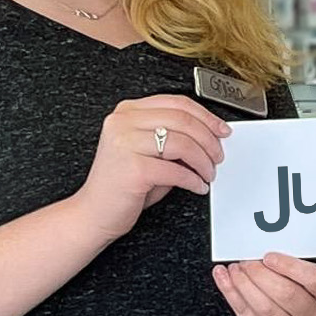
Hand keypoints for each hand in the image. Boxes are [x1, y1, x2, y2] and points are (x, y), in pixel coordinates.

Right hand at [70, 95, 229, 243]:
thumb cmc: (121, 184)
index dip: (206, 116)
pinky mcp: (133, 168)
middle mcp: (123, 123)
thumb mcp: (147, 152)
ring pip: (183, 143)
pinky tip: (197, 185)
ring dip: (203, 161)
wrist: (94, 213)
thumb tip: (208, 137)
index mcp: (127, 112)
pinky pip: (176, 171)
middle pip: (182, 120)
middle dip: (209, 140)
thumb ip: (172, 138)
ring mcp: (126, 144)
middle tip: (217, 155)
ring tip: (207, 173)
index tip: (221, 129)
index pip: (176, 103)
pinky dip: (193, 180)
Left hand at [213, 253, 315, 315]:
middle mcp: (312, 315)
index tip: (269, 256)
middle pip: (286, 295)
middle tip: (247, 260)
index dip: (290, 266)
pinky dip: (230, 292)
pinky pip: (244, 314)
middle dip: (261, 274)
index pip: (314, 279)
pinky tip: (224, 277)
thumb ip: (290, 262)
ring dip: (244, 284)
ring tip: (236, 268)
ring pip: (264, 308)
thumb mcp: (304, 274)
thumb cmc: (299, 291)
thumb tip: (263, 244)